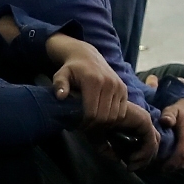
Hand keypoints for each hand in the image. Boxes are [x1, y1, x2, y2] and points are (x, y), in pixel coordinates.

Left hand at [48, 35, 157, 164]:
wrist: (88, 56)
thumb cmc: (72, 68)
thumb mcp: (61, 74)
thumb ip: (59, 85)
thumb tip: (60, 96)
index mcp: (94, 81)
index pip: (92, 113)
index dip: (84, 124)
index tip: (77, 125)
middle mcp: (109, 84)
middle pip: (104, 117)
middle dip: (93, 126)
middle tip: (84, 127)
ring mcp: (119, 87)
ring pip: (114, 117)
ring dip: (103, 124)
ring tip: (92, 123)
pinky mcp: (124, 89)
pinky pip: (122, 112)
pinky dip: (113, 119)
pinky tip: (102, 118)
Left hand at [146, 76, 183, 169]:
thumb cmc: (182, 112)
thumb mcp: (173, 109)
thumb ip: (169, 115)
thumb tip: (165, 121)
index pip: (182, 153)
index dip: (171, 163)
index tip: (159, 166)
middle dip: (172, 167)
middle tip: (158, 168)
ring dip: (177, 167)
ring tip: (164, 167)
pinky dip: (182, 165)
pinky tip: (173, 164)